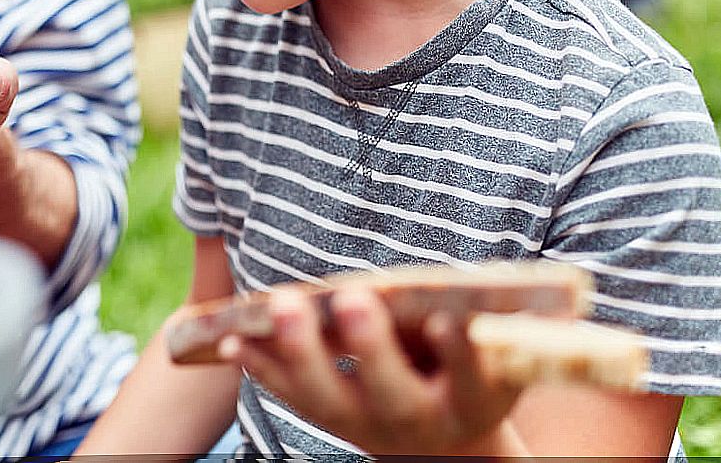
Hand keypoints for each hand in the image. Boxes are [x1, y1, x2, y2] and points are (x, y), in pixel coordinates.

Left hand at [218, 288, 524, 455]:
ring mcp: (370, 427)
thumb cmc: (465, 369)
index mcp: (474, 403)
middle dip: (372, 346)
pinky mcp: (330, 421)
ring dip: (302, 351)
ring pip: (332, 400)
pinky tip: (233, 338)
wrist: (441, 441)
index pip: (472, 380)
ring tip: (283, 305)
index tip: (445, 320)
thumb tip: (473, 279)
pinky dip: (261, 367)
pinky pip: (291, 396)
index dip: (460, 354)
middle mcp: (420, 420)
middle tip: (353, 300)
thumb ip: (480, 320)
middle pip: (394, 394)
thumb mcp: (488, 351)